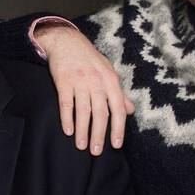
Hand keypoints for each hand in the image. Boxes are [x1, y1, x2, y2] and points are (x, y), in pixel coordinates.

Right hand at [34, 23, 133, 152]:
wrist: (67, 42)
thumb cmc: (90, 60)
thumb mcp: (108, 73)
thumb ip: (119, 94)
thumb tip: (131, 111)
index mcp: (111, 81)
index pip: (118, 109)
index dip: (118, 128)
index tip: (115, 145)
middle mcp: (97, 82)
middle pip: (101, 113)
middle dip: (99, 134)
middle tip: (96, 152)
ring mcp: (80, 82)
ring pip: (83, 111)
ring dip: (82, 131)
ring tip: (81, 146)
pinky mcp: (63, 81)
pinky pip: (66, 104)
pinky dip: (67, 118)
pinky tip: (68, 131)